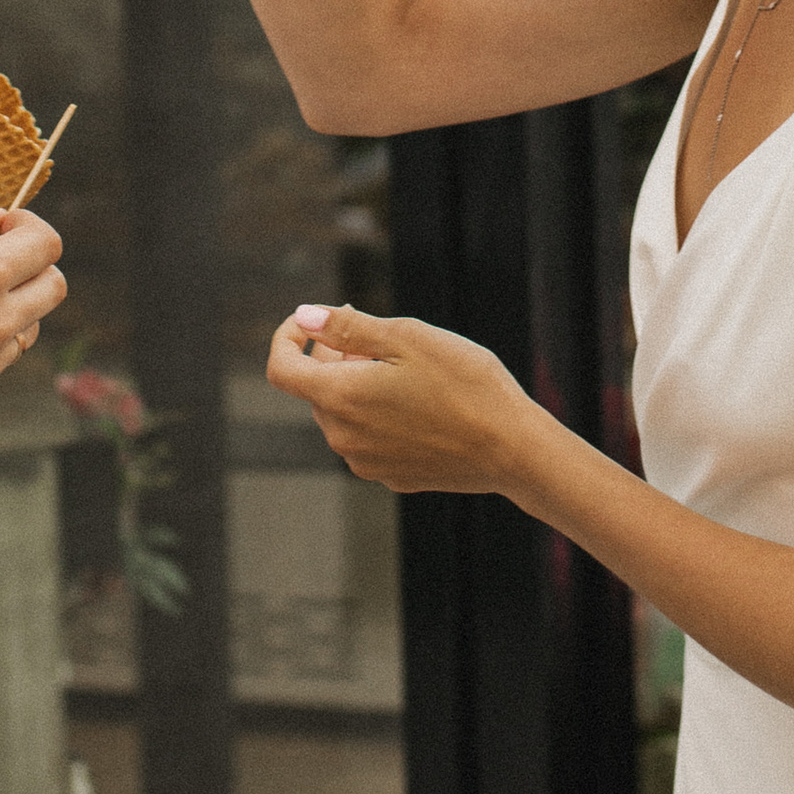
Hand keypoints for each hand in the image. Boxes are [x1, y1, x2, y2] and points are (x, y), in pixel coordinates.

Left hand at [267, 304, 539, 495]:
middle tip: (380, 337)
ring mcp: (366, 463)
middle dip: (335, 357)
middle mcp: (343, 438)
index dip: (287, 337)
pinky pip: (369, 438)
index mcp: (340, 398)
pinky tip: (422, 404)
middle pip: (316, 389)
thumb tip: (305, 316)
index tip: (310, 321)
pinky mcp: (392, 476)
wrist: (512, 449)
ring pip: (343, 413)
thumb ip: (346, 328)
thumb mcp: (406, 337)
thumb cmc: (464, 384)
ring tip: (407, 369)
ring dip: (359, 385)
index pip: (282, 368)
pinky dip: (379, 414)